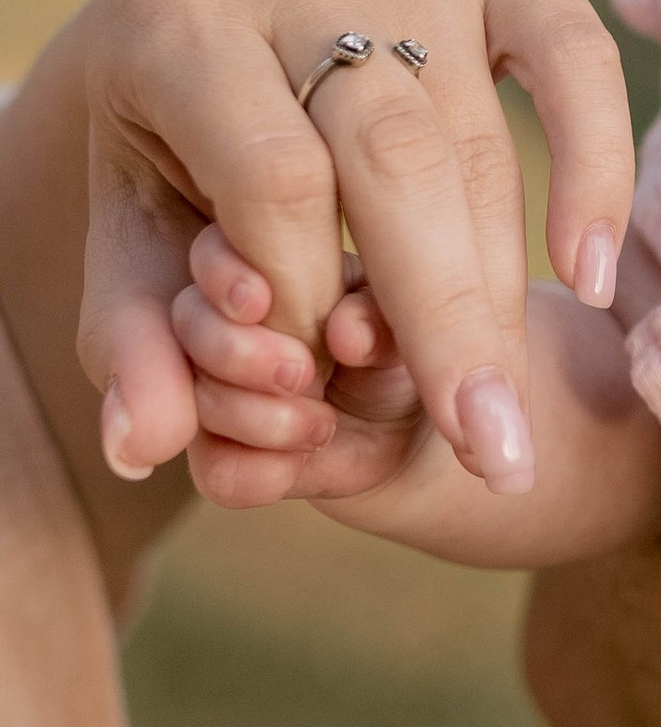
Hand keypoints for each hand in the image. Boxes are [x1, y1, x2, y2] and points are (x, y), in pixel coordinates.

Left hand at [67, 0, 632, 510]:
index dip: (311, 298)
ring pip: (479, 136)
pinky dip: (595, 166)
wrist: (199, 15)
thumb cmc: (165, 153)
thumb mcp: (124, 242)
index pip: (275, 179)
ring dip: (500, 286)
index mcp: (179, 23)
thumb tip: (145, 446)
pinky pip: (574, 54)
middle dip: (447, 319)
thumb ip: (130, 342)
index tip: (321, 389)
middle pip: (396, 157)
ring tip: (508, 413)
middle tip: (490, 452)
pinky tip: (591, 276)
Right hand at [173, 234, 440, 509]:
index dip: (223, 274)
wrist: (405, 428)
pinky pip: (215, 471)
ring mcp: (212, 392)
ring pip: (198, 401)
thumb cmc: (394, 346)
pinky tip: (301, 463)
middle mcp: (220, 327)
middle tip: (301, 373)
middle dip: (237, 352)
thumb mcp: (400, 322)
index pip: (213, 254)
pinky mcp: (223, 458)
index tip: (257, 301)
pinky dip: (261, 472)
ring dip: (260, 419)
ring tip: (323, 425)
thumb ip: (376, 317)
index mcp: (260, 269)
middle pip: (188, 324)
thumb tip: (346, 333)